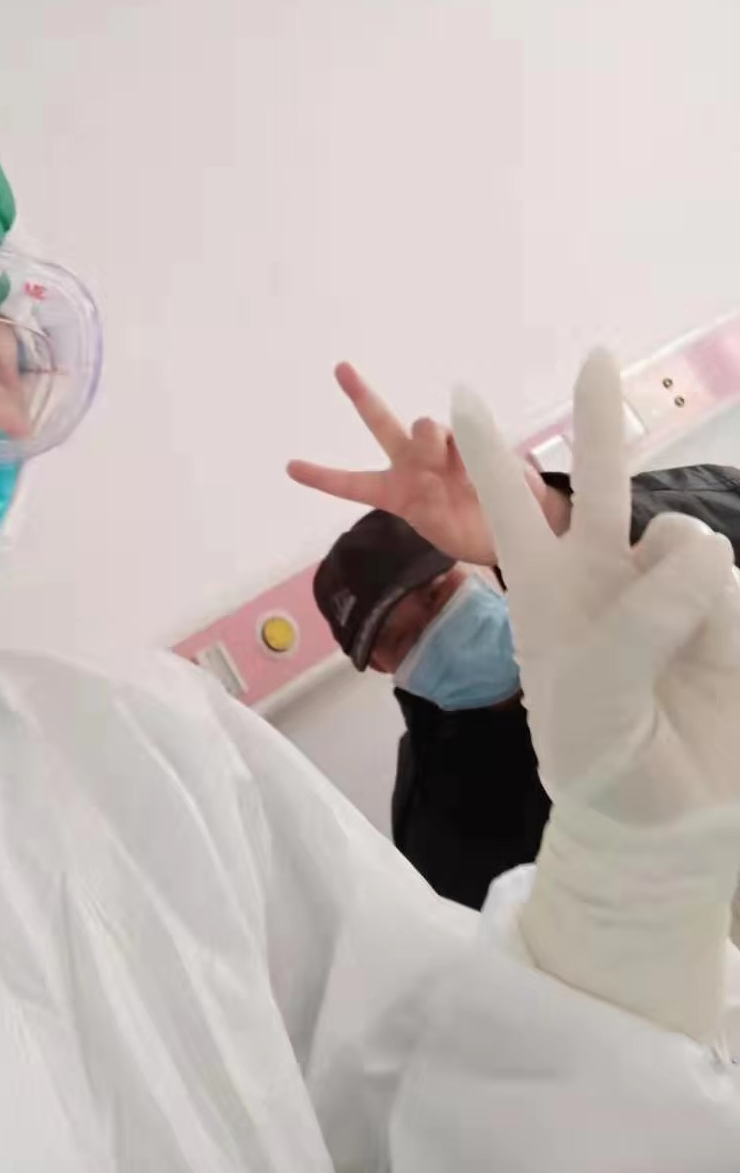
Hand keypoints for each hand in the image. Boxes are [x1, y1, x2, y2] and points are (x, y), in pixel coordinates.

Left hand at [287, 362, 551, 564]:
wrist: (522, 527)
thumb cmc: (473, 531)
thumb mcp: (441, 530)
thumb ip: (429, 498)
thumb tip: (432, 454)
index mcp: (397, 493)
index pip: (353, 484)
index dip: (323, 477)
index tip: (290, 467)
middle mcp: (414, 463)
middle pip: (382, 424)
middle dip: (361, 395)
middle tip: (340, 368)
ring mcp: (442, 448)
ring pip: (423, 428)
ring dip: (429, 443)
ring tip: (449, 471)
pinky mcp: (473, 438)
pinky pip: (463, 430)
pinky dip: (469, 449)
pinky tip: (480, 470)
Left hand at [452, 349, 739, 817]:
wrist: (675, 817)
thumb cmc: (607, 760)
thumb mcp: (599, 696)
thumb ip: (640, 618)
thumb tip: (696, 551)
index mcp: (546, 593)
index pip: (507, 509)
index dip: (488, 455)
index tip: (459, 398)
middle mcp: (602, 577)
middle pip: (599, 481)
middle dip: (598, 421)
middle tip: (597, 355)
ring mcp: (663, 587)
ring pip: (679, 538)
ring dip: (681, 588)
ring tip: (673, 657)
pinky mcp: (721, 606)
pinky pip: (723, 573)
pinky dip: (718, 611)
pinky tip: (706, 659)